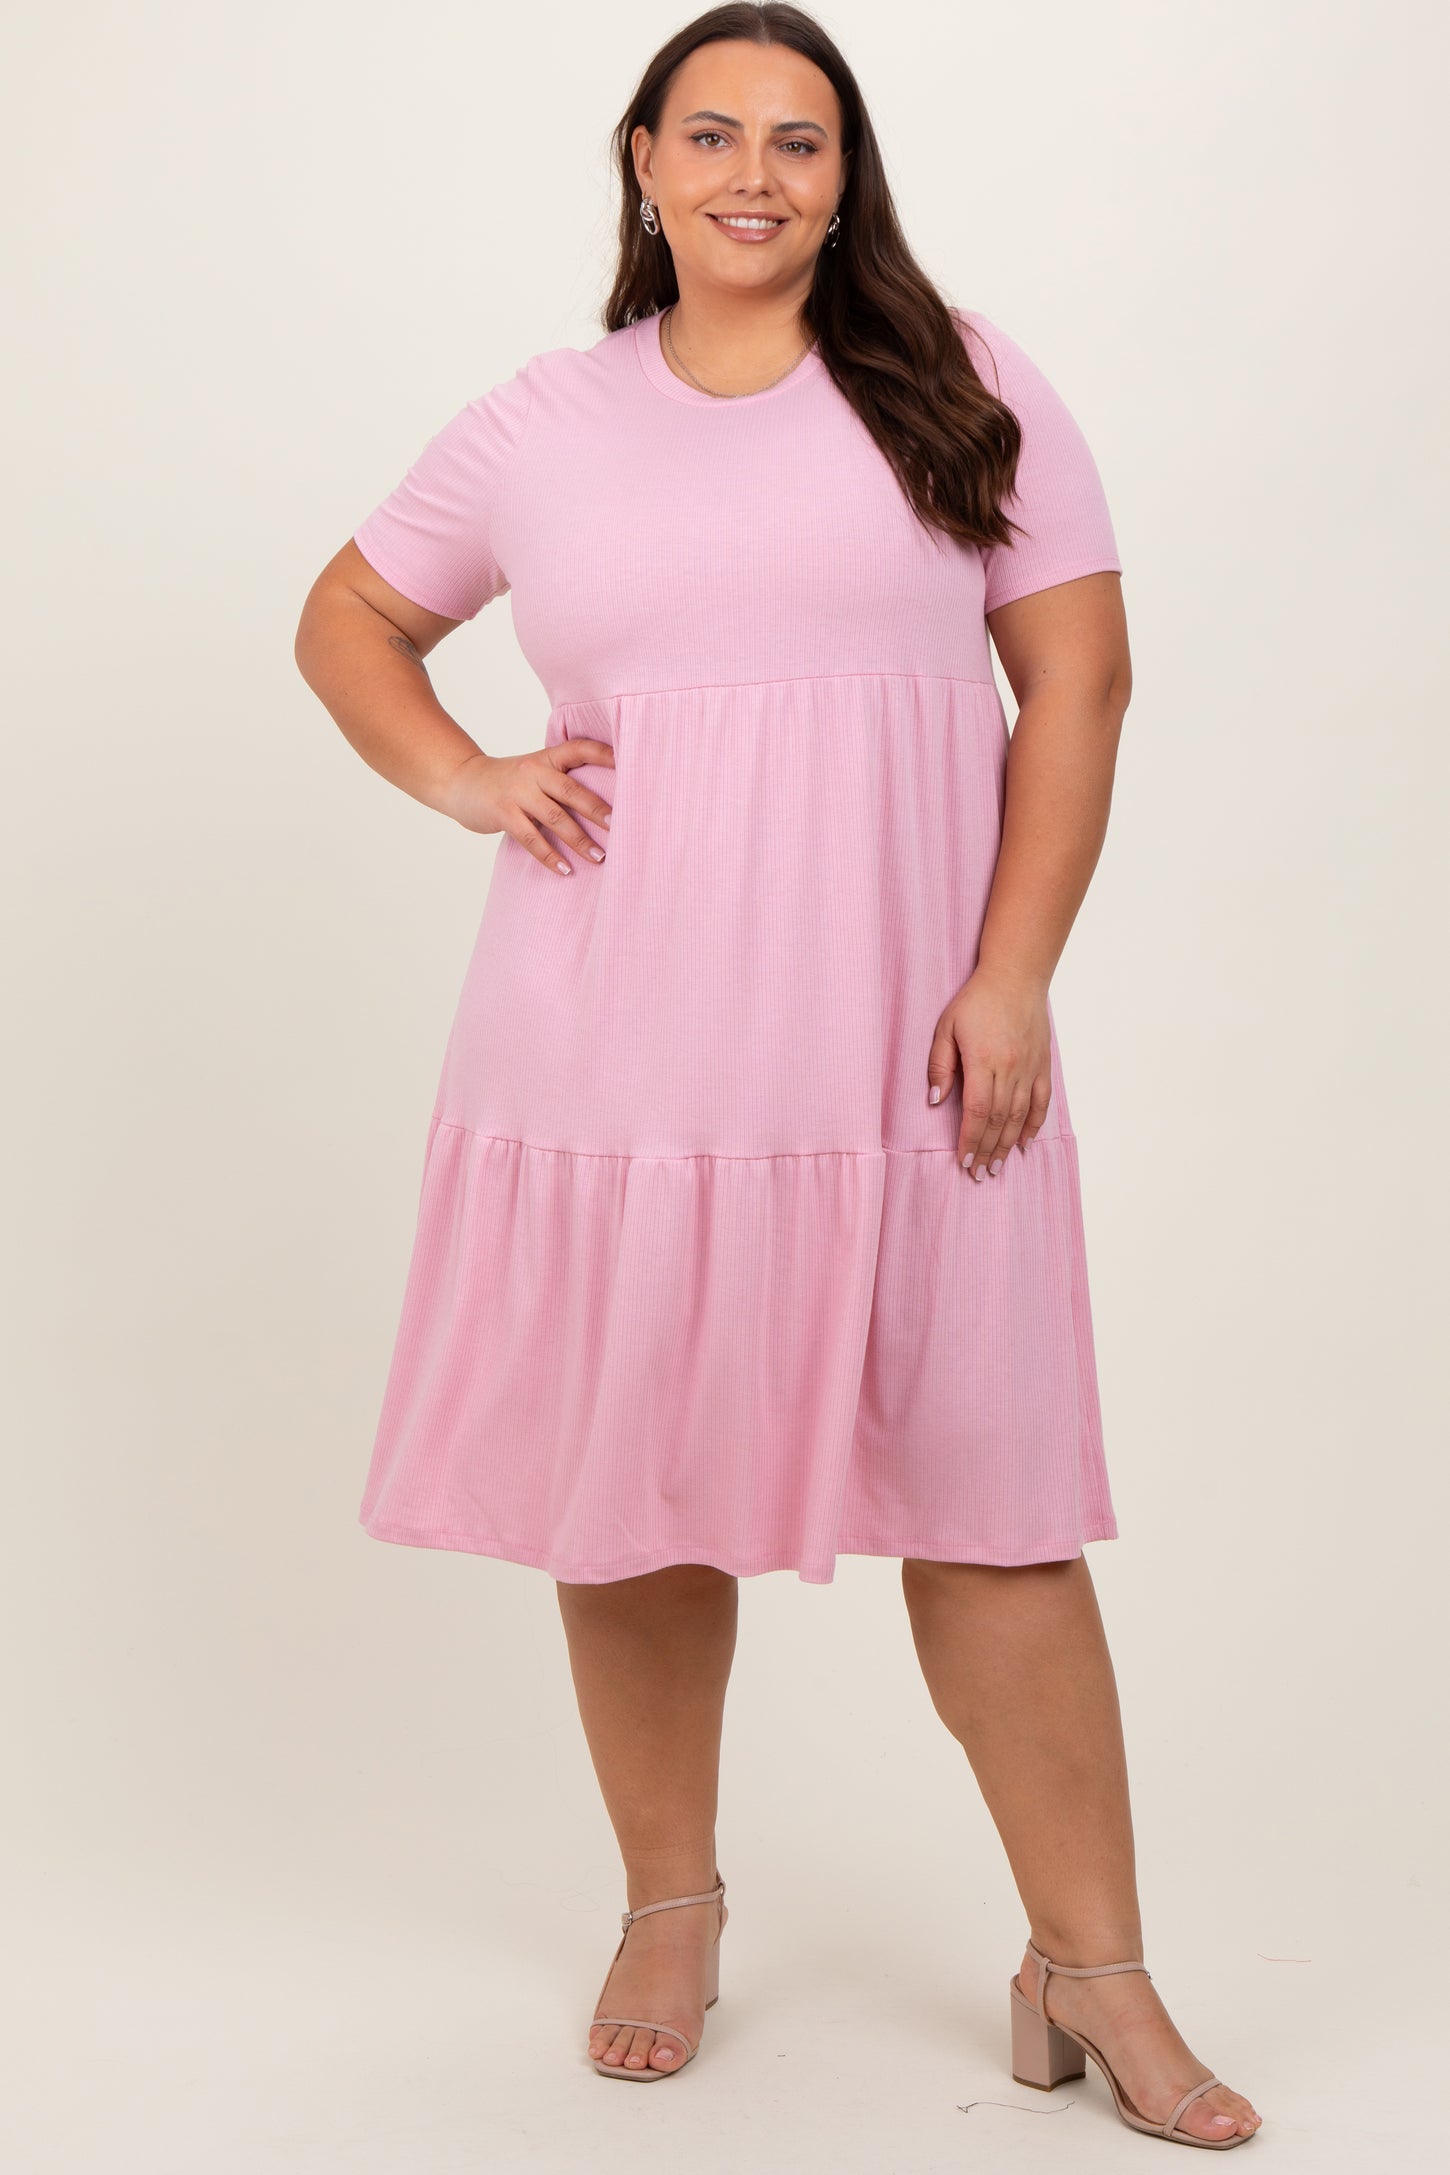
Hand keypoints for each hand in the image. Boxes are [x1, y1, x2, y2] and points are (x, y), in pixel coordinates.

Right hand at [436, 741, 614, 873]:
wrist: (461, 781)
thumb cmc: (507, 781)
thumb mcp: (534, 771)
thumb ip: (561, 780)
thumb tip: (602, 805)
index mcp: (546, 758)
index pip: (579, 749)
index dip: (604, 754)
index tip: (630, 763)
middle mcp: (534, 772)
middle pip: (572, 790)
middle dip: (598, 809)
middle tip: (622, 827)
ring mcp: (517, 793)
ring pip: (555, 817)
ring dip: (579, 840)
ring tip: (600, 857)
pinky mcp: (503, 813)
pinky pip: (531, 838)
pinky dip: (549, 856)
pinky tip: (565, 869)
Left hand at [926, 966, 1051, 1177]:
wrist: (1015, 978)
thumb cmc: (976, 1001)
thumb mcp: (946, 1027)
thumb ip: (940, 1064)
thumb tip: (936, 1099)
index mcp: (983, 1061)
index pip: (977, 1112)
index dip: (970, 1139)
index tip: (963, 1160)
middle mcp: (1010, 1069)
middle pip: (998, 1120)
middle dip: (987, 1150)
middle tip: (979, 1174)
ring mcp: (1029, 1068)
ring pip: (1020, 1116)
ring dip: (1007, 1145)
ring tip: (997, 1166)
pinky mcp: (1042, 1065)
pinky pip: (1041, 1102)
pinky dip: (1034, 1125)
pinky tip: (1025, 1143)